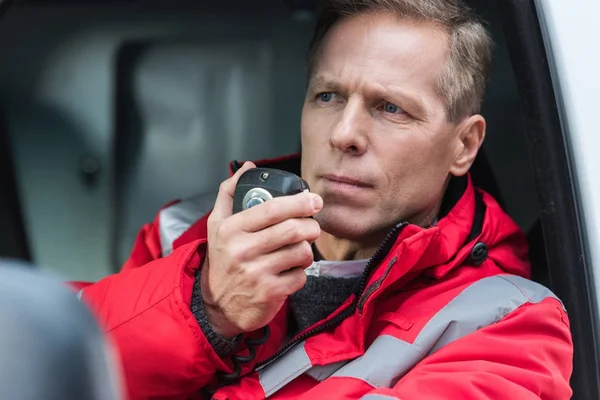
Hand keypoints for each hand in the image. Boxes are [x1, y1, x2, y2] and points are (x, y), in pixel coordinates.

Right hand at [200, 162, 322, 337]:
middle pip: (292, 229)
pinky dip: (300, 272)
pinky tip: (290, 271)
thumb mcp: (217, 224)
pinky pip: (300, 276)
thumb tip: (248, 167)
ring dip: (306, 250)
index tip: (313, 200)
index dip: (298, 202)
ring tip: (299, 250)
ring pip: (301, 252)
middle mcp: (242, 250)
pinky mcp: (270, 292)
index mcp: (231, 228)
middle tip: (313, 226)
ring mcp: (257, 273)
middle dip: (311, 225)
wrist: (217, 305)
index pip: (272, 209)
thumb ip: (230, 192)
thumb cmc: (222, 260)